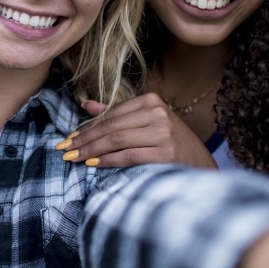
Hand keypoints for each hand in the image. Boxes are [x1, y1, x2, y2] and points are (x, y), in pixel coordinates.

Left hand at [55, 92, 217, 168]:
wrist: (202, 166)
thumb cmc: (171, 143)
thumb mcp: (147, 123)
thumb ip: (117, 114)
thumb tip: (85, 105)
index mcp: (151, 101)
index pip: (111, 115)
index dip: (87, 127)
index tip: (69, 138)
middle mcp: (157, 113)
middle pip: (111, 127)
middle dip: (84, 139)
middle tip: (65, 150)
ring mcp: (163, 132)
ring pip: (116, 140)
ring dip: (91, 150)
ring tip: (74, 158)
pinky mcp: (166, 153)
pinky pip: (128, 156)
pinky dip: (107, 160)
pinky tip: (93, 164)